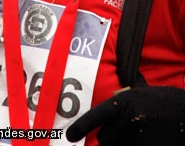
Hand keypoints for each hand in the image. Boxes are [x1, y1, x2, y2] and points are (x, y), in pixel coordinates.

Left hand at [66, 86, 184, 145]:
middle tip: (126, 132)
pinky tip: (147, 139)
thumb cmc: (163, 101)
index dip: (81, 127)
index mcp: (124, 102)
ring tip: (140, 134)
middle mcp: (129, 119)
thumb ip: (121, 101)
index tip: (70, 136)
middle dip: (110, 139)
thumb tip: (106, 105)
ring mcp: (139, 137)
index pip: (96, 116)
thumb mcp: (140, 93)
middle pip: (105, 139)